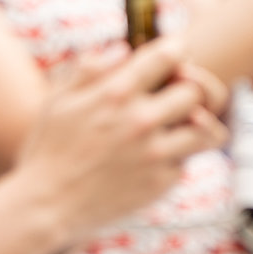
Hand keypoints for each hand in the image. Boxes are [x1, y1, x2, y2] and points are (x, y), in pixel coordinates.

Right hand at [14, 39, 228, 244]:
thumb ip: (89, 70)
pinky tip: (154, 161)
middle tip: (175, 96)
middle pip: (196, 90)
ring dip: (196, 125)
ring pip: (206, 129)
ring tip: (184, 127)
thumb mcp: (57, 101)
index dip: (176, 50)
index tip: (175, 55)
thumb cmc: (47, 150)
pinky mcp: (160, 183)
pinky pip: (185, 164)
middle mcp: (140, 120)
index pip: (167, 56)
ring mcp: (154, 154)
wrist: (46, 205)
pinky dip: (175, 160)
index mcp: (115, 93)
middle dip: (187, 89)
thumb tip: (122, 47)